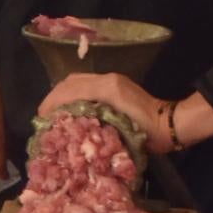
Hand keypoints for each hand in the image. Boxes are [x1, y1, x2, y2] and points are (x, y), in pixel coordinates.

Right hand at [40, 72, 167, 149]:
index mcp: (107, 88)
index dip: (53, 102)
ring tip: (53, 111)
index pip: (71, 89)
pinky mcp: (115, 83)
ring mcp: (112, 79)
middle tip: (43, 114)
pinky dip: (72, 92)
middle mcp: (107, 79)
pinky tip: (69, 107)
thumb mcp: (120, 131)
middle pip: (70, 81)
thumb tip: (69, 125)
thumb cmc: (147, 133)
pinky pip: (86, 83)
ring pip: (77, 79)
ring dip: (62, 93)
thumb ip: (94, 123)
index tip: (41, 117)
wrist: (170, 125)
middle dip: (53, 96)